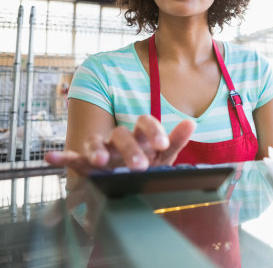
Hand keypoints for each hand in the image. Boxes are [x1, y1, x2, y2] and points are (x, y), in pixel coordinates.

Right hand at [44, 115, 194, 174]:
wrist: (129, 179)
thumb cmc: (148, 162)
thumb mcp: (164, 155)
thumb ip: (176, 139)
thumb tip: (191, 122)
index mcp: (141, 134)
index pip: (146, 123)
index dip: (154, 131)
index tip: (163, 143)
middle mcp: (120, 138)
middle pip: (123, 135)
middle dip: (130, 149)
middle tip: (139, 165)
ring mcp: (103, 149)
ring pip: (98, 143)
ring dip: (98, 150)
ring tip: (101, 161)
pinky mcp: (86, 161)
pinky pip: (73, 157)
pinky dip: (62, 157)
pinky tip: (52, 157)